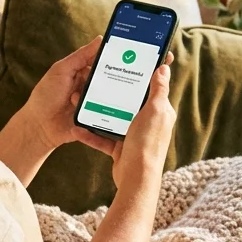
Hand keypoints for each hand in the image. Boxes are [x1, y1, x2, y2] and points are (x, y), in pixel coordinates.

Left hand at [19, 37, 103, 151]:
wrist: (39, 125)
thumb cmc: (46, 95)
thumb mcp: (62, 70)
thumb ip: (81, 55)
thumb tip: (99, 39)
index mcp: (82, 73)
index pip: (101, 63)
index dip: (112, 59)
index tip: (124, 54)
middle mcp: (90, 87)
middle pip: (109, 80)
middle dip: (110, 79)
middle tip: (108, 79)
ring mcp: (94, 104)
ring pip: (110, 97)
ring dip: (100, 97)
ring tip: (81, 99)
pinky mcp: (96, 119)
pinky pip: (108, 115)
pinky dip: (105, 113)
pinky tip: (97, 111)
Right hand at [82, 58, 176, 192]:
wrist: (136, 178)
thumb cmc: (147, 143)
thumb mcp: (154, 110)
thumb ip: (158, 89)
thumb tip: (163, 68)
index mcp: (159, 111)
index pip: (151, 88)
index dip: (142, 75)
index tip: (128, 64)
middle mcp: (148, 123)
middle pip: (129, 102)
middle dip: (114, 92)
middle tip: (98, 80)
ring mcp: (133, 136)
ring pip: (113, 118)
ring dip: (98, 112)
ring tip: (83, 101)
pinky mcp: (120, 148)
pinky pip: (103, 138)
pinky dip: (91, 134)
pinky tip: (78, 127)